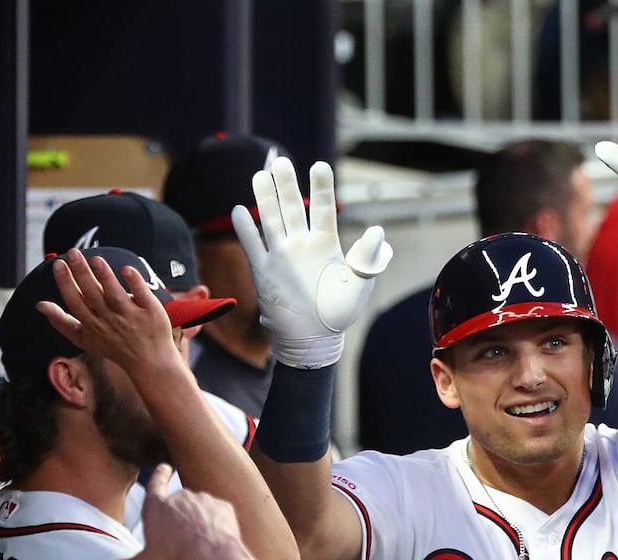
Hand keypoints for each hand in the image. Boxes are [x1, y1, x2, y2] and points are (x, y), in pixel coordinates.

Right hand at [37, 250, 180, 373]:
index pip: (75, 301)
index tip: (60, 264)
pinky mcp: (150, 313)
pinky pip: (142, 295)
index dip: (65, 282)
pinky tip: (127, 269)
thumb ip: (62, 322)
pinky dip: (134, 282)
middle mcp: (110, 320)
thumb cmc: (114, 347)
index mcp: (92, 324)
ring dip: (105, 276)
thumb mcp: (84, 339)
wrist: (150, 363)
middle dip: (81, 272)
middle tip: (73, 252)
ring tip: (95, 259)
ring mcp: (131, 317)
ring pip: (115, 294)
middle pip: (92, 294)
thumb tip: (39, 304)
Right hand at [93, 465, 245, 559]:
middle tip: (181, 553)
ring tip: (198, 553)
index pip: (156, 483)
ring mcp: (204, 500)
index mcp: (157, 507)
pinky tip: (215, 543)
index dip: (160, 475)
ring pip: (200, 513)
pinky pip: (219, 516)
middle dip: (180, 526)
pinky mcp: (223, 507)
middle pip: (179, 510)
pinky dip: (217, 527)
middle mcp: (180, 497)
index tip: (165, 466)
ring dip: (199, 527)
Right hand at [233, 157, 392, 368]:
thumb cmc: (339, 313)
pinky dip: (246, 230)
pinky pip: (253, 246)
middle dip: (286, 185)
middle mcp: (302, 245)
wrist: (314, 339)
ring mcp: (282, 256)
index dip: (321, 187)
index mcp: (325, 244)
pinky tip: (239, 211)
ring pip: (271, 220)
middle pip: (292, 208)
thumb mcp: (359, 285)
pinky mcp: (265, 272)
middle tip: (281, 162)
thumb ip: (367, 258)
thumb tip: (378, 231)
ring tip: (260, 175)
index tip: (320, 166)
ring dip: (265, 198)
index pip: (322, 209)